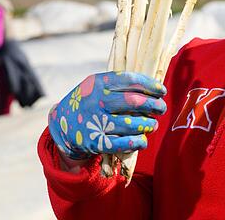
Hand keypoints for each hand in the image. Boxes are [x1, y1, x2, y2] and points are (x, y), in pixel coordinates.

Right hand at [48, 71, 166, 160]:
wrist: (62, 124)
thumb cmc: (89, 101)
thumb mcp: (97, 85)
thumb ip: (120, 84)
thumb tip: (153, 87)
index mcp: (99, 83)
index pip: (131, 80)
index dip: (151, 85)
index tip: (162, 91)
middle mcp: (97, 101)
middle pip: (134, 102)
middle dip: (154, 105)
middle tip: (161, 108)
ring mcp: (96, 122)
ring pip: (132, 124)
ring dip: (148, 125)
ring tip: (153, 124)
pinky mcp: (96, 142)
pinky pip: (124, 143)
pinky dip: (138, 142)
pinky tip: (143, 139)